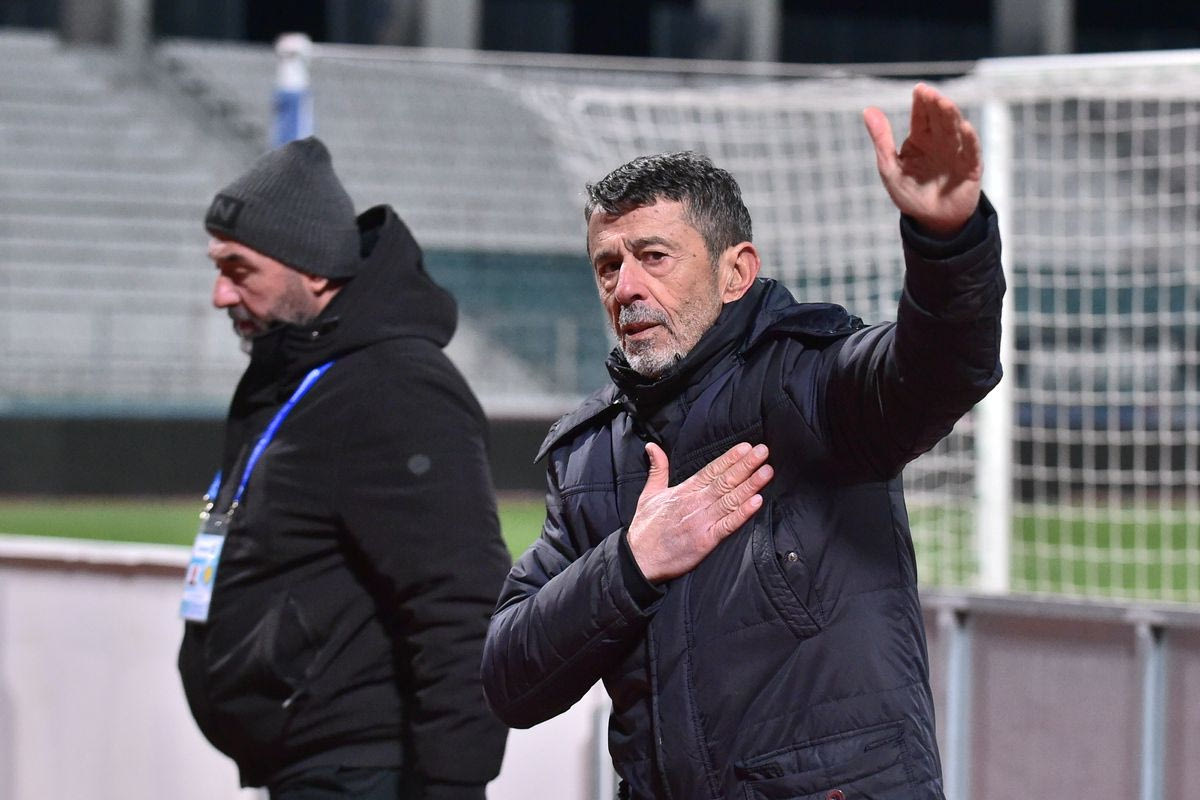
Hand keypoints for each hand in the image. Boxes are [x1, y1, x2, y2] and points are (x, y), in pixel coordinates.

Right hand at [627, 441, 773, 583]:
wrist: (639, 560)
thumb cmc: (645, 529)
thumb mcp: (648, 494)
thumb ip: (657, 470)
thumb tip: (652, 447)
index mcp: (683, 491)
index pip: (711, 471)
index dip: (729, 458)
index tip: (745, 447)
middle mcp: (694, 503)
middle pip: (724, 481)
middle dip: (745, 465)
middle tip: (763, 451)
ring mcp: (701, 522)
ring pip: (730, 500)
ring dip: (750, 485)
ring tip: (766, 471)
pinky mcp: (705, 541)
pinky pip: (728, 525)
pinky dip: (742, 513)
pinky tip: (756, 502)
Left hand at [863, 82, 981, 235]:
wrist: (931, 221)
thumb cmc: (909, 194)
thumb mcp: (890, 167)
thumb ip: (881, 140)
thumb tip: (868, 110)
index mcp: (920, 139)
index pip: (921, 115)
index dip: (921, 102)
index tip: (919, 90)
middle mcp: (940, 141)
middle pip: (939, 118)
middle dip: (936, 105)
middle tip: (930, 93)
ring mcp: (957, 152)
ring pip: (955, 129)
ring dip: (951, 116)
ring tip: (944, 103)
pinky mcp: (971, 166)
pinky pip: (971, 151)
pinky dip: (969, 139)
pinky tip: (965, 128)